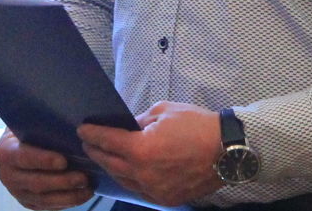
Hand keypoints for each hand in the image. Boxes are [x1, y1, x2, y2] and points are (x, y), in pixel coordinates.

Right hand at [0, 128, 91, 209]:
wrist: (15, 147)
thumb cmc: (26, 131)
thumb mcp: (27, 123)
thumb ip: (40, 125)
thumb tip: (67, 121)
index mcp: (5, 152)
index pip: (23, 157)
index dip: (43, 160)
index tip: (63, 161)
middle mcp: (8, 175)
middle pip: (36, 183)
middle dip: (62, 182)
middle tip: (83, 177)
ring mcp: (17, 192)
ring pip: (44, 199)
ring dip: (68, 196)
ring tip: (87, 189)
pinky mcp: (28, 202)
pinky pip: (48, 206)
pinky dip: (66, 202)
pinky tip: (81, 195)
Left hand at [78, 101, 223, 206]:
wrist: (229, 150)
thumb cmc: (197, 125)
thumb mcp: (162, 112)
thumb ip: (138, 121)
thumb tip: (126, 127)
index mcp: (141, 150)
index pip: (107, 142)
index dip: (92, 134)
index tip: (82, 130)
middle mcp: (144, 174)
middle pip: (110, 163)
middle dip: (96, 151)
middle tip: (87, 143)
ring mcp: (155, 190)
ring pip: (123, 179)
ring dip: (111, 167)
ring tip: (103, 156)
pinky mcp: (167, 198)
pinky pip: (140, 190)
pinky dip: (130, 179)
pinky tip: (125, 171)